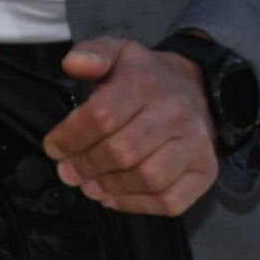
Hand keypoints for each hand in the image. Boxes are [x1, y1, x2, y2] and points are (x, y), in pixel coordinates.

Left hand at [44, 38, 217, 214]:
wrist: (196, 86)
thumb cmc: (146, 78)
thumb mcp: (118, 53)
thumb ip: (92, 54)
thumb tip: (74, 64)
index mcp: (145, 84)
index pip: (102, 115)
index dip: (71, 137)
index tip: (54, 147)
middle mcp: (175, 114)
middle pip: (123, 151)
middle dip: (86, 166)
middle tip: (68, 171)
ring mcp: (194, 144)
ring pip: (148, 178)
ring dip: (110, 187)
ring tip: (88, 185)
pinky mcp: (205, 170)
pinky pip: (170, 201)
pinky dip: (137, 206)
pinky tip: (115, 197)